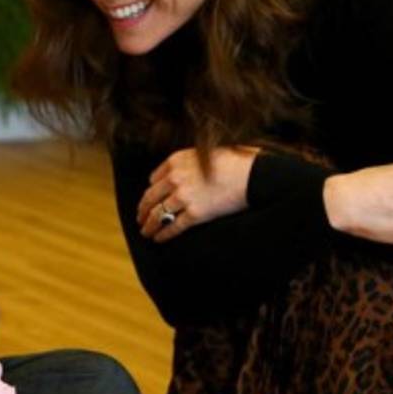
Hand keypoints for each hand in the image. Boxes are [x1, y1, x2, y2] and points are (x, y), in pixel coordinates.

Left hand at [137, 146, 258, 242]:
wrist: (253, 174)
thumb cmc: (233, 162)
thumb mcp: (202, 154)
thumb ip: (184, 164)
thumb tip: (172, 178)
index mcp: (175, 161)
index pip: (154, 179)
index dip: (151, 191)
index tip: (149, 199)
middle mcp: (175, 178)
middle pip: (150, 198)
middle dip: (143, 210)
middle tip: (139, 218)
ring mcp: (183, 197)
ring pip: (158, 215)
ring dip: (149, 225)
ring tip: (145, 232)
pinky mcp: (195, 214)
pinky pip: (173, 227)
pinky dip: (163, 235)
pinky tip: (158, 239)